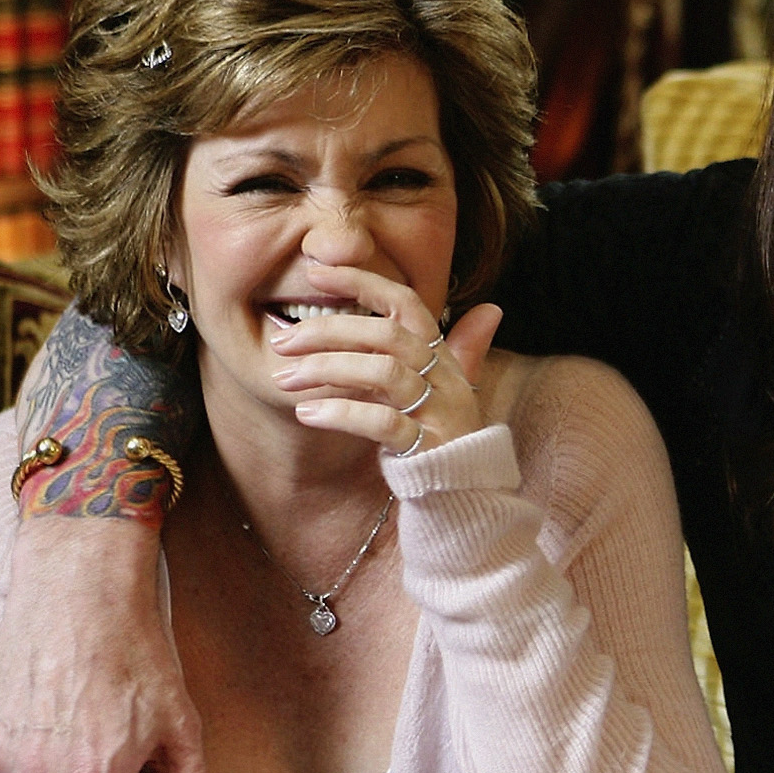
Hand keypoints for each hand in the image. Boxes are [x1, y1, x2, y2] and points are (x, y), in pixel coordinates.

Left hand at [266, 259, 501, 457]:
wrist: (464, 501)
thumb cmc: (446, 441)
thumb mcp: (451, 392)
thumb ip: (460, 349)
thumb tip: (490, 310)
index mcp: (444, 358)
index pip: (407, 304)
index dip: (364, 282)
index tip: (316, 271)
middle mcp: (446, 380)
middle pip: (388, 335)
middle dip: (329, 331)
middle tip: (283, 341)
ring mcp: (439, 414)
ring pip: (384, 373)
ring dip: (327, 370)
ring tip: (284, 379)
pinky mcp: (426, 450)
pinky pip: (382, 423)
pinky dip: (341, 414)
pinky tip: (307, 415)